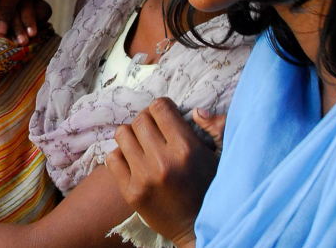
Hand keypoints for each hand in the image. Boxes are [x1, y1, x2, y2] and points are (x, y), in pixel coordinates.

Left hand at [106, 98, 219, 247]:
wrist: (197, 227)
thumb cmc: (211, 187)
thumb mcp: (222, 155)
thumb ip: (217, 127)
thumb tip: (196, 111)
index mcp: (186, 147)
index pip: (159, 107)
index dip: (162, 108)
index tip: (165, 116)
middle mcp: (163, 161)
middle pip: (140, 119)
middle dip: (147, 120)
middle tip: (154, 131)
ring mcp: (144, 177)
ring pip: (123, 134)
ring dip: (132, 136)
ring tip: (142, 145)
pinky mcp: (131, 193)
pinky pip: (113, 158)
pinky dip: (121, 156)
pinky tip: (134, 161)